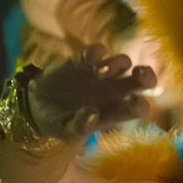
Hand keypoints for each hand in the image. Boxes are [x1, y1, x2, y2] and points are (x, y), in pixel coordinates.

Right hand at [32, 48, 157, 137]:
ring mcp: (100, 73)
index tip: (133, 102)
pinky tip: (87, 60)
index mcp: (115, 111)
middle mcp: (114, 91)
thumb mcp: (66, 131)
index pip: (139, 107)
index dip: (141, 104)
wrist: (36, 106)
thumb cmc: (58, 123)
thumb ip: (80, 126)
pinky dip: (95, 52)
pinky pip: (97, 51)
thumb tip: (92, 114)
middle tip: (139, 74)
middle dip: (147, 75)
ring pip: (123, 62)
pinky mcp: (83, 60)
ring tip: (98, 73)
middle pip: (143, 80)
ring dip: (116, 64)